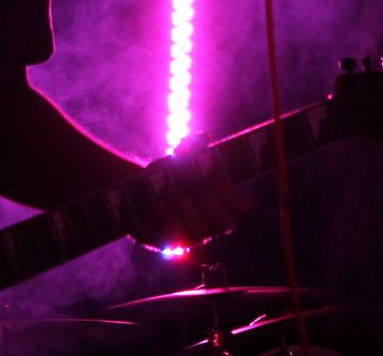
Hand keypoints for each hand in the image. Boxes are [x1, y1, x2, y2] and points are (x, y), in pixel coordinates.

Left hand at [132, 150, 251, 250]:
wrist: (140, 194)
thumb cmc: (169, 175)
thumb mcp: (179, 158)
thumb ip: (192, 147)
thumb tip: (204, 137)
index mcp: (224, 202)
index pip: (243, 205)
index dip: (232, 192)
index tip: (212, 174)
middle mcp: (214, 223)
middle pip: (226, 220)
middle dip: (207, 197)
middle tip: (190, 181)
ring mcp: (197, 237)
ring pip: (201, 226)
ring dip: (185, 204)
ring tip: (170, 189)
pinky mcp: (176, 244)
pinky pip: (178, 236)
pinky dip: (168, 215)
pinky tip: (160, 201)